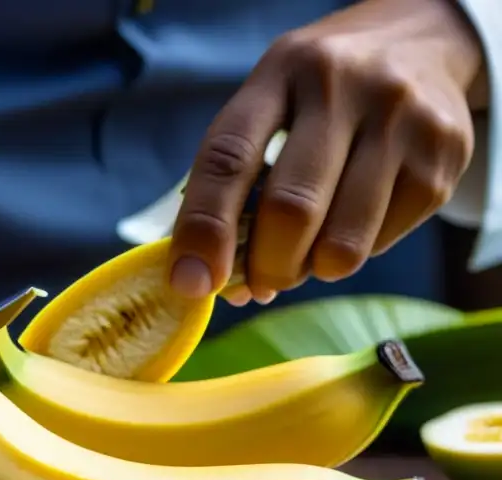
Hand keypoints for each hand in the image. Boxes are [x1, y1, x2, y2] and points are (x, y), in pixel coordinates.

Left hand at [168, 0, 485, 305]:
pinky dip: (351, 254)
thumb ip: (234, 182)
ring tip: (303, 255)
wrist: (420, 42)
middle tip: (257, 282)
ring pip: (341, 242)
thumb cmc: (318, 94)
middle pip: (290, 209)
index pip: (229, 158)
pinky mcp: (443, 157)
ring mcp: (402, 119)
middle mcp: (344, 88)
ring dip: (310, 270)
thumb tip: (214, 280)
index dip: (205, 228)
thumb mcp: (269, 104)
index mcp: (281, 73)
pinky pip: (381, 244)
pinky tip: (349, 223)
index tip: (190, 281)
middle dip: (264, 266)